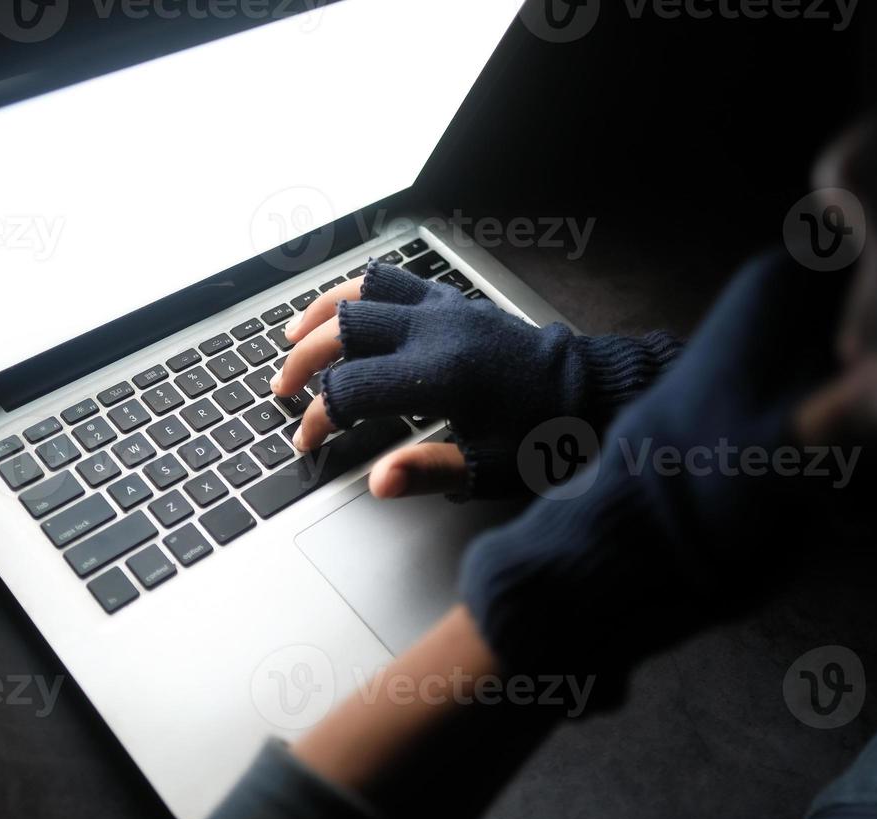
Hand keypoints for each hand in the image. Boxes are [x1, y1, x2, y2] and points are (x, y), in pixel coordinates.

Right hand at [272, 261, 680, 499]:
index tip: (306, 442)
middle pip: (342, 330)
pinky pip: (392, 279)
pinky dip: (357, 292)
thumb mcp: (492, 467)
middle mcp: (436, 331)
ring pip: (361, 291)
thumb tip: (378, 480)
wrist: (594, 394)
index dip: (317, 419)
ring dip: (320, 315)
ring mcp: (444, 309)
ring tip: (292, 338)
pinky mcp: (454, 301)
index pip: (350, 392)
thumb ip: (429, 471)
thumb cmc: (546, 436)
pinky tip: (342, 310)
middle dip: (303, 362)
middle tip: (282, 392)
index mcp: (440, 376)